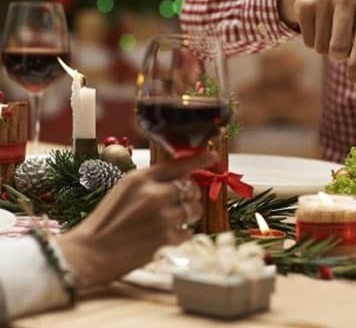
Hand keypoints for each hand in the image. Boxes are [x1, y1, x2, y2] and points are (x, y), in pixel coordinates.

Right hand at [56, 152, 215, 286]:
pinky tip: (168, 236)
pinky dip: (183, 234)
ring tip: (173, 220)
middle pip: (190, 188)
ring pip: (194, 210)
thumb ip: (150, 182)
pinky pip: (189, 232)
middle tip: (180, 203)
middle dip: (190, 195)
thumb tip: (181, 176)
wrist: (89, 254)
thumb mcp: (123, 191)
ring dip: (189, 214)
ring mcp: (162, 217)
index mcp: (140, 179)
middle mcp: (154, 194)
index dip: (199, 159)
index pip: (178, 164)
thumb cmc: (104, 223)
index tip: (212, 156)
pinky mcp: (167, 239)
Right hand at [278, 0, 355, 78]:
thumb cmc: (349, 17)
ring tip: (328, 34)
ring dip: (325, 49)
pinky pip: (308, 41)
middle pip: (340, 47)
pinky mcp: (305, 4)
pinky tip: (316, 28)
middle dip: (339, 57)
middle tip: (339, 52)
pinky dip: (312, 42)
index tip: (354, 77)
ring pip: (322, 46)